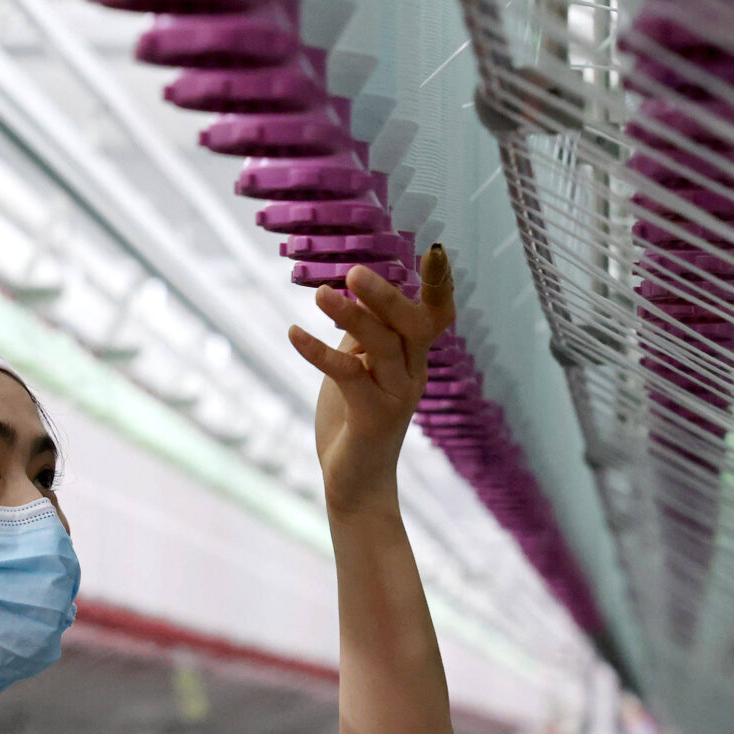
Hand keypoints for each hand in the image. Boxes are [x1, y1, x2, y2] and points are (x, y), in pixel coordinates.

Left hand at [288, 246, 457, 516]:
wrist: (355, 482)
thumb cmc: (354, 418)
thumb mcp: (360, 366)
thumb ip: (364, 332)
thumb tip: (356, 290)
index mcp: (413, 357)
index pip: (436, 315)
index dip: (439, 285)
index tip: (434, 251)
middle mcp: (413, 373)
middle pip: (414, 325)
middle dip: (387, 296)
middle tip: (355, 271)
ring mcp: (397, 396)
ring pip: (381, 346)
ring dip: (352, 317)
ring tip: (321, 296)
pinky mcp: (373, 416)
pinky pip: (349, 375)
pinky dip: (318, 351)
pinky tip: (294, 333)